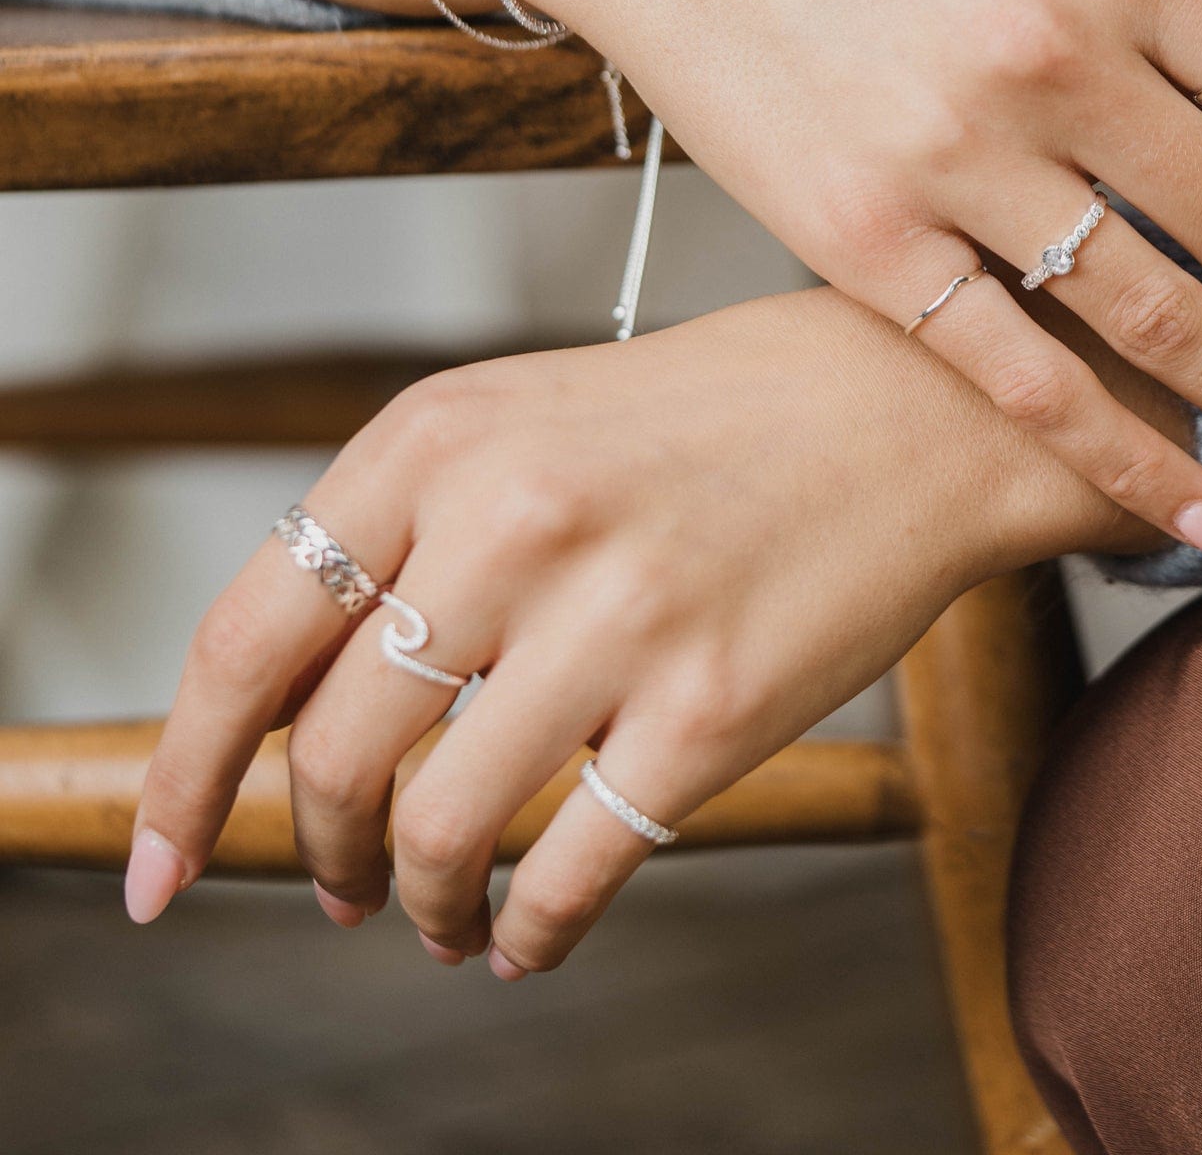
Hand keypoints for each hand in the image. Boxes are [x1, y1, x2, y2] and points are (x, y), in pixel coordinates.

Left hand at [125, 289, 1149, 967]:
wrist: (901, 404)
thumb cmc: (700, 421)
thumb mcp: (518, 425)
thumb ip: (396, 541)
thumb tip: (283, 713)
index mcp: (437, 438)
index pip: (248, 637)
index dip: (183, 772)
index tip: (162, 860)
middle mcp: (512, 519)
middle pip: (336, 757)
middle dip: (316, 852)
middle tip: (335, 885)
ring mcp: (617, 618)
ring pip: (442, 831)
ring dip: (417, 905)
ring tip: (433, 916)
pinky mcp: (713, 710)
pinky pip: (573, 874)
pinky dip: (526, 933)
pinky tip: (524, 934)